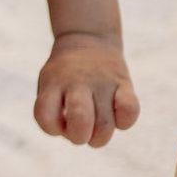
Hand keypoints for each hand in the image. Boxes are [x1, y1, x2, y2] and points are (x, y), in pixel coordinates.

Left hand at [34, 32, 138, 147]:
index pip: (45, 115)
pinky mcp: (124, 83)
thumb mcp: (48, 86)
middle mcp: (77, 82)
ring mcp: (102, 82)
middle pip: (80, 118)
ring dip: (100, 138)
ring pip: (105, 122)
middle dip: (79, 137)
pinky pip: (130, 110)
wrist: (87, 39)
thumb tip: (73, 134)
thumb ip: (53, 111)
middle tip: (81, 135)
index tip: (57, 122)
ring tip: (97, 133)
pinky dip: (125, 122)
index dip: (51, 128)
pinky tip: (117, 119)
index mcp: (53, 84)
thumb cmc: (63, 75)